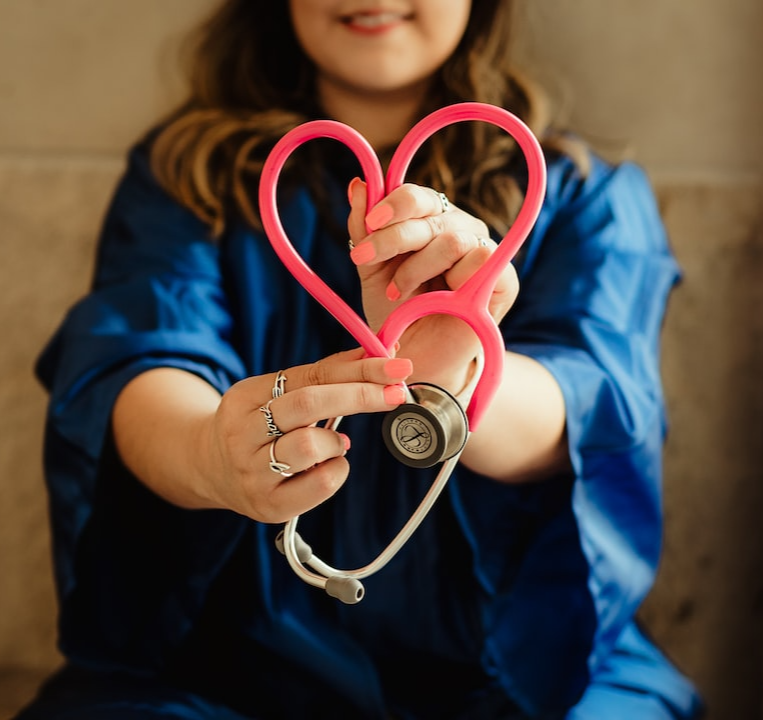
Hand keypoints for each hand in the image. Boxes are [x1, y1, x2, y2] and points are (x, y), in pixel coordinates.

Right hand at [202, 348, 412, 522]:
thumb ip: (323, 376)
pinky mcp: (268, 506)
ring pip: (309, 446)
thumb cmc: (259, 426)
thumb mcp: (277, 394)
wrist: (210, 470)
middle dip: (360, 395)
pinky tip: (328, 466)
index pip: (308, 375)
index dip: (357, 369)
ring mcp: (252, 473)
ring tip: (335, 443)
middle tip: (396, 392)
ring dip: (336, 441)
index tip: (395, 366)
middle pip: (307, 404)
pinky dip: (337, 470)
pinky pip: (319, 485)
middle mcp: (241, 434)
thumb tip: (376, 354)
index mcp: (244, 397)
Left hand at [346, 179, 518, 391]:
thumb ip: (364, 229)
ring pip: (453, 238)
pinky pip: (482, 260)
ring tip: (398, 293)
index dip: (393, 204)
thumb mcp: (372, 270)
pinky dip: (452, 280)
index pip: (417, 196)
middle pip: (431, 213)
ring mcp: (484, 252)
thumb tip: (358, 185)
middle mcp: (459, 229)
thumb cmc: (397, 313)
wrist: (415, 359)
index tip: (368, 225)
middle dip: (393, 237)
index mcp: (431, 221)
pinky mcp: (504, 280)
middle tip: (364, 260)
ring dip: (417, 267)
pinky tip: (437, 299)